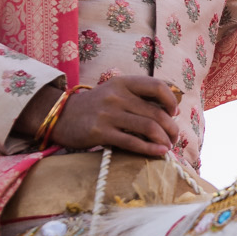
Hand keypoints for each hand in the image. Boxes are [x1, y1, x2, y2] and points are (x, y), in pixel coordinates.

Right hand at [16, 77, 182, 156]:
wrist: (61, 116)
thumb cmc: (96, 106)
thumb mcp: (116, 92)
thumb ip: (140, 97)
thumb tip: (173, 110)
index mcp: (123, 82)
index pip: (157, 86)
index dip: (171, 100)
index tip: (174, 112)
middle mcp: (116, 96)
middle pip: (156, 112)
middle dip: (171, 128)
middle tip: (175, 138)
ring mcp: (108, 114)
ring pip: (148, 127)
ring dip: (164, 139)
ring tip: (169, 147)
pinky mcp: (100, 133)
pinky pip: (132, 142)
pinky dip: (150, 149)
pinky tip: (159, 153)